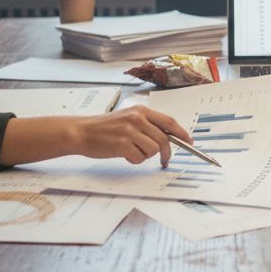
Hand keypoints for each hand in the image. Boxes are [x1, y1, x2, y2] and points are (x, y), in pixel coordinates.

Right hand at [73, 106, 192, 165]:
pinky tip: (124, 154)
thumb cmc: (105, 127)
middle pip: (164, 139)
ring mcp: (129, 131)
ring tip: (132, 150)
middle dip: (167, 153)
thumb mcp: (128, 118)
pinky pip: (139, 158)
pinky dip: (134, 160)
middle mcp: (137, 118)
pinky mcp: (122, 144)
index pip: (169, 122)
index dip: (182, 133)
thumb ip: (147, 124)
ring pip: (153, 150)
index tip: (189, 142)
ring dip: (145, 155)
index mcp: (141, 111)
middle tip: (165, 160)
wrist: (81, 132)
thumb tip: (170, 137)